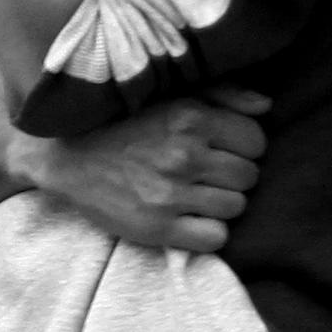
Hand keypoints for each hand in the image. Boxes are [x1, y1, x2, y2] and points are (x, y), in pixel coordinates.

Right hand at [14, 87, 271, 253]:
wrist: (65, 155)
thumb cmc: (123, 121)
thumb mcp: (170, 94)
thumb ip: (223, 93)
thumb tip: (266, 106)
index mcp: (191, 117)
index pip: (256, 141)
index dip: (245, 146)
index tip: (224, 148)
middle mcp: (184, 154)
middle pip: (249, 176)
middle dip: (234, 175)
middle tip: (209, 172)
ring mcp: (170, 193)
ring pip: (236, 207)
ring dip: (222, 203)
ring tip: (198, 194)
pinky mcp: (156, 227)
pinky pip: (215, 238)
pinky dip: (209, 232)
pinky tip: (190, 218)